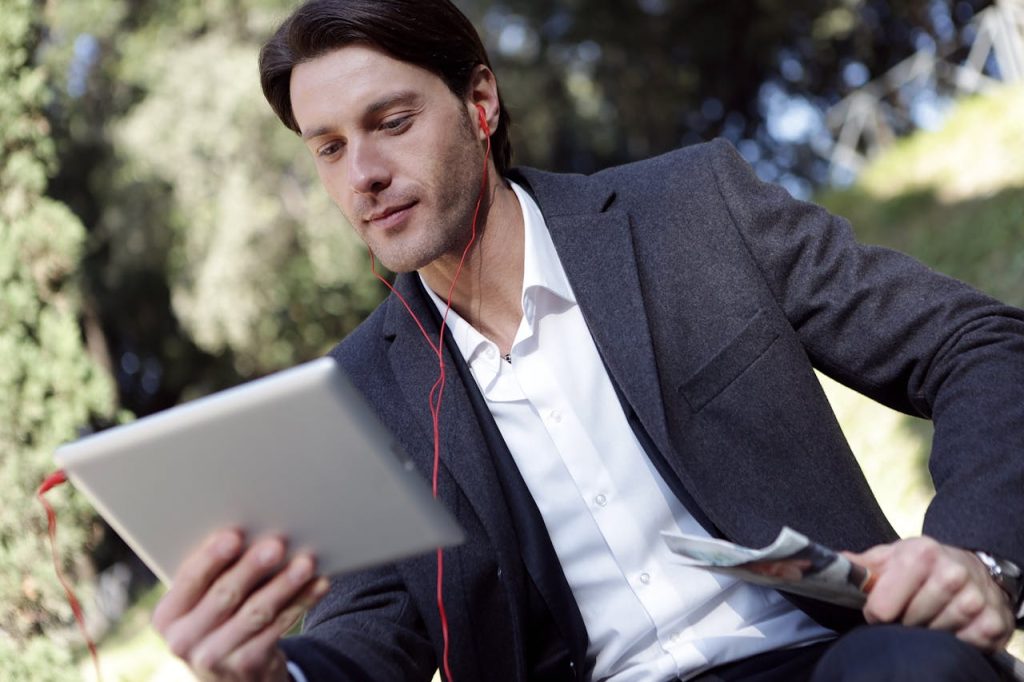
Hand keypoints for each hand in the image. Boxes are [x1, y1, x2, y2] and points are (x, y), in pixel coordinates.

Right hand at [152, 529, 330, 680]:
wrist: (228, 674)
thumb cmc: (217, 618)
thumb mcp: (200, 603)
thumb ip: (213, 574)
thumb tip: (251, 530)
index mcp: (168, 615)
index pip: (190, 579)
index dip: (212, 557)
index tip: (234, 535)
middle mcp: (184, 640)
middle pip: (224, 596)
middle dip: (252, 567)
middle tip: (276, 545)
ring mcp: (214, 657)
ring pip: (256, 613)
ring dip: (284, 585)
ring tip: (305, 563)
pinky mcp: (247, 665)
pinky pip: (279, 628)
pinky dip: (301, 602)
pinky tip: (318, 584)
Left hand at [845, 536, 1014, 651]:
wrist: (971, 567)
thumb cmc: (924, 564)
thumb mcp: (892, 557)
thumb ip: (864, 565)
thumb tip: (833, 563)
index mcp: (921, 554)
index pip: (881, 607)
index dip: (876, 613)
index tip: (881, 609)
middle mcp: (952, 573)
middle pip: (908, 623)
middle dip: (903, 622)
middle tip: (909, 612)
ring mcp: (975, 598)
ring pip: (934, 635)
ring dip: (927, 630)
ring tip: (929, 615)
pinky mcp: (993, 622)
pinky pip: (962, 645)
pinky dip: (953, 640)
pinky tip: (951, 624)